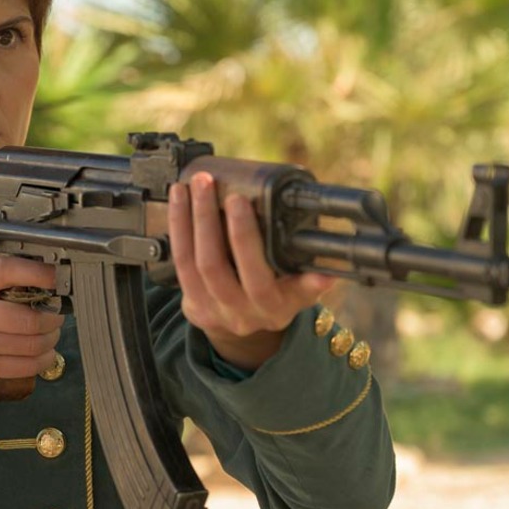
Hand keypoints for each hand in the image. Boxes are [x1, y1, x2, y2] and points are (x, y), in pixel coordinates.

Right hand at [0, 256, 63, 402]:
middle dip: (52, 320)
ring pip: (31, 344)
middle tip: (57, 318)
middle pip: (28, 318)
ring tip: (50, 336)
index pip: (4, 271)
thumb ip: (6, 280)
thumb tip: (51, 279)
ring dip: (50, 341)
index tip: (57, 278)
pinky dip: (43, 360)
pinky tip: (43, 354)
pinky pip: (25, 366)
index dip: (36, 273)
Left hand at [168, 172, 336, 371]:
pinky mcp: (191, 302)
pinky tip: (179, 200)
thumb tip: (330, 270)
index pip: (265, 282)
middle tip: (218, 187)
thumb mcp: (298, 291)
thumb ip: (309, 279)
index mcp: (275, 308)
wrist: (245, 323)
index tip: (246, 202)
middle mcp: (241, 312)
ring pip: (194, 263)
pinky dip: (178, 227)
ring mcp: (212, 309)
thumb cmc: (277, 294)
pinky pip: (179, 261)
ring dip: (191, 219)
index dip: (253, 245)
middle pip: (218, 268)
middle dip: (216, 223)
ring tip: (195, 185)